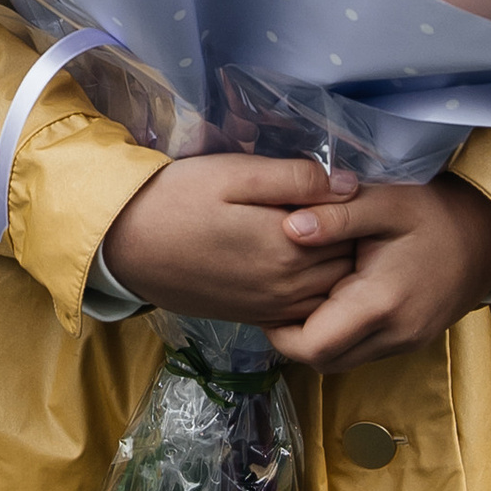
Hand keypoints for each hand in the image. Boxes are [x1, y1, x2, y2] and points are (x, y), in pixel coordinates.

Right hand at [100, 157, 365, 328]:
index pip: (355, 230)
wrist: (125, 246)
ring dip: (345, 268)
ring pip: (335, 292)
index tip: (364, 187)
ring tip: (339, 234)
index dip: (364, 207)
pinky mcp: (257, 316)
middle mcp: (287, 285)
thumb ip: (295, 179)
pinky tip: (310, 263)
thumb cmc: (177, 199)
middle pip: (351, 265)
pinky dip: (321, 291)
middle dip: (361, 239)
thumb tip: (350, 184)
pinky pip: (309, 311)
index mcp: (288, 245)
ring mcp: (272, 306)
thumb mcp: (234, 174)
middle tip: (359, 210)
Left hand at [262, 175, 490, 373]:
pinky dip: (342, 336)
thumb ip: (335, 214)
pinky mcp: (412, 340)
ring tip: (305, 297)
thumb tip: (288, 227)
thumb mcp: (384, 202)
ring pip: (342, 361)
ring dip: (318, 338)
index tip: (269, 300)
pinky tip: (336, 300)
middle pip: (323, 361)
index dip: (280, 330)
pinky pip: (363, 352)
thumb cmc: (433, 213)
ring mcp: (406, 342)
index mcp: (381, 303)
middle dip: (294, 337)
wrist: (488, 233)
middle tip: (279, 300)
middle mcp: (395, 333)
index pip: (312, 345)